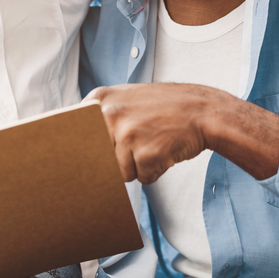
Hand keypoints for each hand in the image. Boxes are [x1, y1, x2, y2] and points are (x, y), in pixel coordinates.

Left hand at [86, 83, 278, 184]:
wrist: (204, 111)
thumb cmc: (166, 108)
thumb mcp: (127, 99)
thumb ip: (102, 117)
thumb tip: (75, 150)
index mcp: (100, 99)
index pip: (74, 135)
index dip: (85, 151)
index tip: (84, 156)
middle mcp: (109, 115)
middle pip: (98, 158)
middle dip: (116, 159)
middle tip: (137, 143)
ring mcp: (127, 134)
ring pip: (121, 171)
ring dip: (138, 165)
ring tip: (154, 142)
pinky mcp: (145, 154)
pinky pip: (143, 178)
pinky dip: (155, 170)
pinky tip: (165, 149)